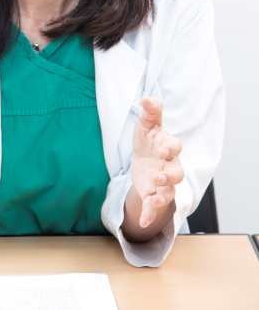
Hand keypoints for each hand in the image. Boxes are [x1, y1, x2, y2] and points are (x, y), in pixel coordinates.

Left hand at [131, 97, 183, 227]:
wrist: (143, 159)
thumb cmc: (149, 140)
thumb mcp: (146, 125)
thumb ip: (150, 112)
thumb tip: (147, 98)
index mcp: (168, 147)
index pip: (174, 146)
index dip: (170, 147)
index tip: (162, 147)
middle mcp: (169, 166)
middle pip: (177, 172)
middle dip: (170, 175)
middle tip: (160, 175)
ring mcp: (163, 183)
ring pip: (169, 192)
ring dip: (162, 195)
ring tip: (153, 197)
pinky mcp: (154, 195)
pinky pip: (155, 207)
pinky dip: (150, 215)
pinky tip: (143, 222)